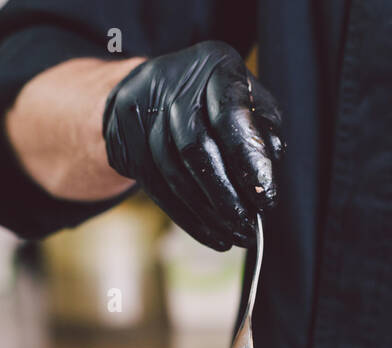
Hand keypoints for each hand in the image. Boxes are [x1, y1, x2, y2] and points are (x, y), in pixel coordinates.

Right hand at [102, 40, 284, 249]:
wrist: (153, 93)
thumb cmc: (217, 102)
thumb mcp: (250, 104)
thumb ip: (264, 135)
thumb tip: (265, 182)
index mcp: (214, 65)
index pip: (230, 116)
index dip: (249, 161)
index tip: (266, 200)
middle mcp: (172, 80)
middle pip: (196, 148)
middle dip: (226, 196)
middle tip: (248, 229)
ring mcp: (140, 109)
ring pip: (173, 173)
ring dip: (207, 214)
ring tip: (234, 237)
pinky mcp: (125, 139)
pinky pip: (157, 188)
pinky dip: (187, 218)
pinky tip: (211, 235)